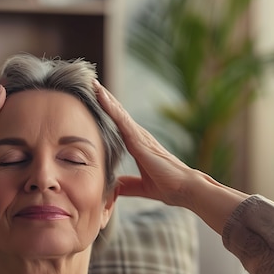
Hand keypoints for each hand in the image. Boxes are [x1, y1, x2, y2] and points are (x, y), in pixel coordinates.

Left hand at [94, 81, 197, 207]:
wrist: (183, 189)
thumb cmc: (167, 186)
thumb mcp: (140, 186)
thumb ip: (127, 185)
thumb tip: (113, 188)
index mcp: (137, 144)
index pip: (118, 124)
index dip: (108, 111)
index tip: (94, 99)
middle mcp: (138, 136)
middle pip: (117, 113)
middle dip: (104, 98)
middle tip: (90, 83)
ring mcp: (139, 135)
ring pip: (118, 112)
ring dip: (105, 97)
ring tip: (93, 83)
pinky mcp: (139, 139)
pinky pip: (121, 119)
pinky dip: (110, 106)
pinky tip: (100, 95)